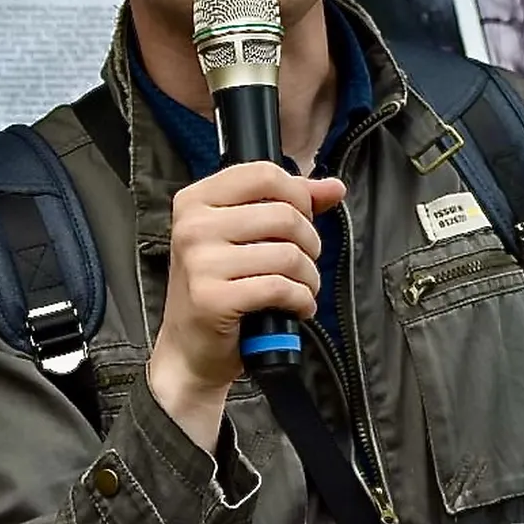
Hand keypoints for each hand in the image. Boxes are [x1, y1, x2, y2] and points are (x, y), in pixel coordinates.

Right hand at [150, 163, 345, 447]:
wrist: (189, 350)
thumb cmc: (218, 289)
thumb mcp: (244, 237)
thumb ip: (289, 205)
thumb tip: (334, 187)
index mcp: (196, 200)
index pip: (264, 174)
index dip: (298, 195)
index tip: (303, 219)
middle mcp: (192, 226)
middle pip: (283, 214)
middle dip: (309, 243)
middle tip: (303, 263)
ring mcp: (200, 262)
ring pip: (287, 254)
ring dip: (308, 277)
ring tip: (300, 289)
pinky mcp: (213, 298)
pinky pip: (281, 288)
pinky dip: (301, 300)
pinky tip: (296, 307)